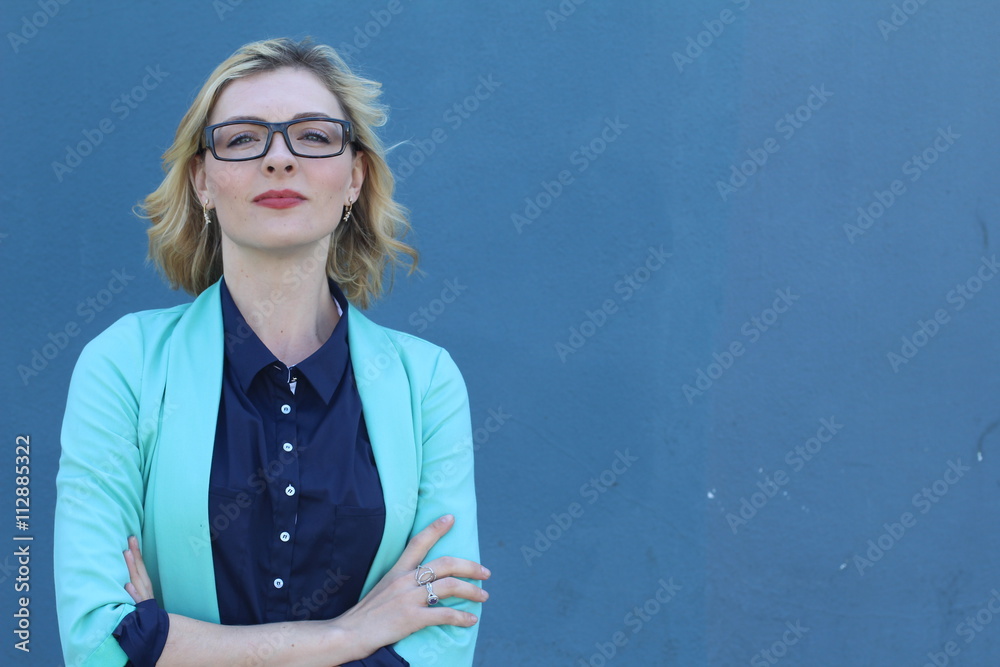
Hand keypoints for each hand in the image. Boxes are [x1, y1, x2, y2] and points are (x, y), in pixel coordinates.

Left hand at [122, 535, 154, 603]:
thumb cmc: (142, 609)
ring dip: (132, 567)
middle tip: (130, 539)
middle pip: (139, 568)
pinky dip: (133, 593)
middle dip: (135, 553)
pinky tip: (128, 586)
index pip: (140, 564)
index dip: (136, 551)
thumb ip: (134, 582)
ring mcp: (143, 598)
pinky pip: (137, 600)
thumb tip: (125, 571)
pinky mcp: (141, 609)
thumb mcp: (140, 593)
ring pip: (137, 579)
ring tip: (127, 554)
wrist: (153, 627)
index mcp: (144, 583)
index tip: (131, 538)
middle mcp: (144, 588)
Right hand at [334, 514, 490, 657]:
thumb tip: (422, 581)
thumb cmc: (365, 614)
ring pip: (450, 586)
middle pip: (446, 563)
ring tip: (484, 596)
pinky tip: (471, 620)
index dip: (436, 528)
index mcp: (397, 570)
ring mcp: (409, 598)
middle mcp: (405, 580)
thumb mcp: (382, 588)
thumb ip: (401, 582)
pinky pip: (444, 614)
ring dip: (472, 591)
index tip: (451, 518)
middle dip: (470, 566)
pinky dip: (462, 617)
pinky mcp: (412, 618)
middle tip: (486, 572)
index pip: (418, 542)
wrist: (348, 633)